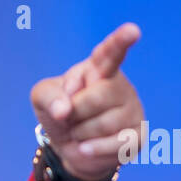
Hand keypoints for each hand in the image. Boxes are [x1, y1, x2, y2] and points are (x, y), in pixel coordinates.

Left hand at [30, 22, 144, 180]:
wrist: (70, 147)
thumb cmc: (60, 112)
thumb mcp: (43, 98)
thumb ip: (48, 95)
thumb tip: (64, 110)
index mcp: (99, 68)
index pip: (109, 53)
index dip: (120, 42)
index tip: (132, 31)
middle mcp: (120, 86)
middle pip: (99, 96)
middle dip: (76, 111)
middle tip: (70, 115)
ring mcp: (132, 111)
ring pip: (105, 123)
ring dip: (81, 132)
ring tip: (80, 130)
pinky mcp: (137, 136)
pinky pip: (116, 144)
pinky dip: (93, 148)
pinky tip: (85, 148)